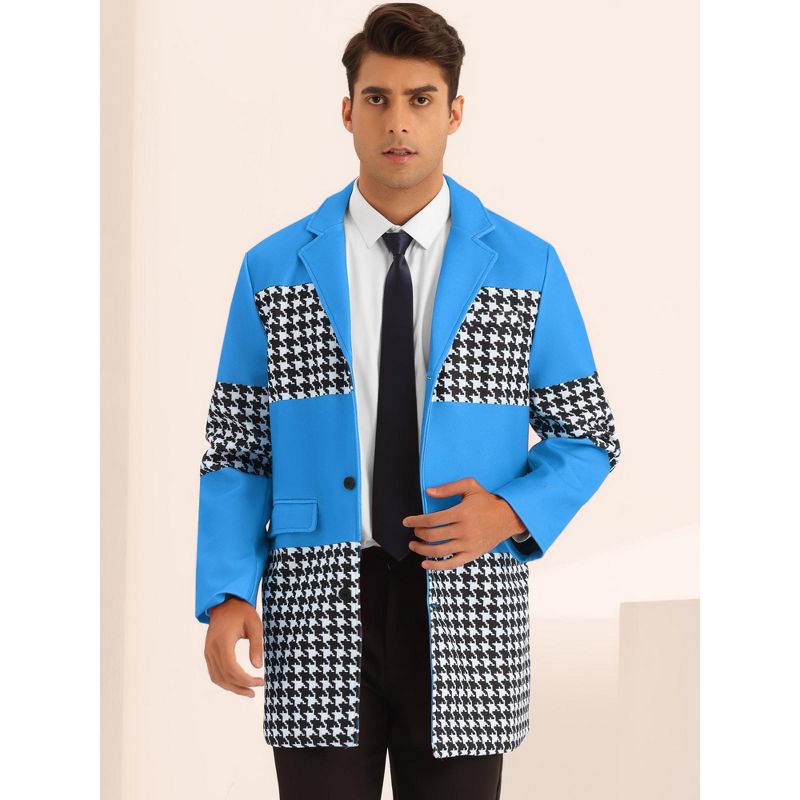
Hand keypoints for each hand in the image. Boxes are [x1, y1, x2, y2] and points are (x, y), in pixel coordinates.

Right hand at [204, 596, 265, 696]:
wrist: (225, 602)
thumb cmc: (242, 612)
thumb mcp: (254, 625)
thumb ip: (256, 645)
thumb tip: (258, 666)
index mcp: (223, 641)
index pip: (232, 669)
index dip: (245, 679)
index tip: (260, 681)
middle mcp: (212, 649)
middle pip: (224, 677)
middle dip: (241, 686)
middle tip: (257, 689)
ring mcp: (208, 651)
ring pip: (217, 678)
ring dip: (232, 688)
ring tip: (248, 692)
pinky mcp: (208, 653)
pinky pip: (214, 673)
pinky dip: (225, 681)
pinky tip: (237, 683)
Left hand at [402, 477, 526, 569]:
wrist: (508, 517)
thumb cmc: (487, 501)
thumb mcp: (470, 487)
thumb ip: (448, 488)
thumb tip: (428, 491)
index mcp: (461, 513)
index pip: (431, 519)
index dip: (415, 521)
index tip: (407, 521)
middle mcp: (464, 530)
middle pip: (433, 535)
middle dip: (418, 533)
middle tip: (414, 531)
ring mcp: (468, 544)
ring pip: (439, 551)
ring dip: (422, 550)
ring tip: (414, 545)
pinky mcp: (472, 554)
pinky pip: (451, 564)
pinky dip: (436, 566)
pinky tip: (425, 564)